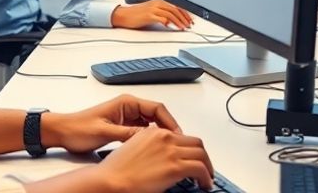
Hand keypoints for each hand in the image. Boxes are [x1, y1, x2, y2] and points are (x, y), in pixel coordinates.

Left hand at [42, 94, 182, 152]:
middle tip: (175, 142)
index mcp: (126, 103)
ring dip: (160, 134)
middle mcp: (128, 107)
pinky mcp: (123, 126)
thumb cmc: (78, 128)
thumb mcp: (105, 132)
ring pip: (151, 124)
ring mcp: (126, 116)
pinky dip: (150, 139)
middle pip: (157, 115)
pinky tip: (152, 148)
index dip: (169, 121)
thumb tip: (149, 137)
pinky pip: (143, 131)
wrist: (62, 132)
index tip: (176, 134)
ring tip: (167, 147)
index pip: (157, 108)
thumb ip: (128, 134)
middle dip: (168, 128)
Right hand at [81, 125, 213, 192]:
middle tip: (204, 167)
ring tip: (206, 177)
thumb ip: (150, 148)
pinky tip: (204, 184)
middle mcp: (164, 137)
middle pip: (195, 143)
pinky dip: (206, 177)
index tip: (192, 157)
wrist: (110, 180)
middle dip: (202, 155)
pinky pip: (200, 169)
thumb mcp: (133, 149)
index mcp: (153, 132)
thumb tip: (161, 159)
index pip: (181, 136)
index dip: (190, 149)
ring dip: (207, 166)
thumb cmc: (115, 170)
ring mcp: (171, 151)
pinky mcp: (175, 166)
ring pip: (201, 154)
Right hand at [110, 0, 192, 29]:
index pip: (176, 6)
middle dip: (184, 18)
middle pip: (176, 9)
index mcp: (160, 1)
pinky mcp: (149, 15)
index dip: (185, 13)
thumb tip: (171, 21)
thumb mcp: (152, 11)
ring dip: (179, 21)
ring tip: (183, 27)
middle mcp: (158, 3)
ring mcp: (153, 9)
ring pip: (171, 13)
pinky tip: (171, 27)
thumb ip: (162, 14)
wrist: (124, 15)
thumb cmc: (137, 14)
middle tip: (189, 25)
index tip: (190, 20)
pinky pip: (162, 18)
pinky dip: (168, 22)